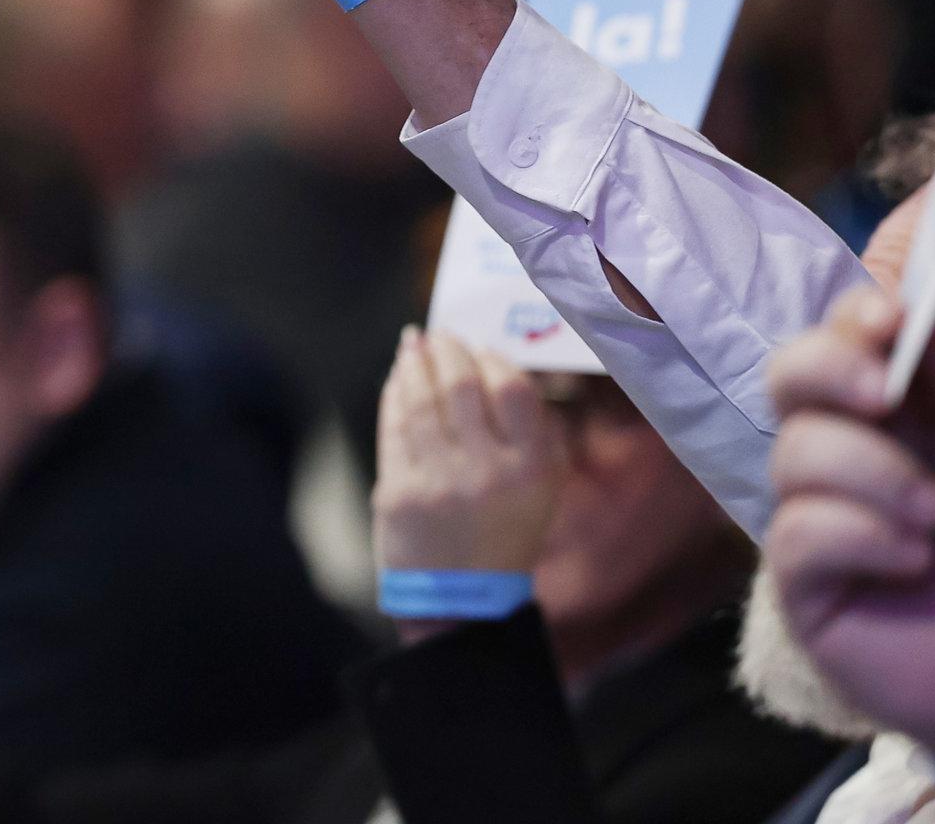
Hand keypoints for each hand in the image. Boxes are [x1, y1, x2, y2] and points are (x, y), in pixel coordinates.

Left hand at [371, 328, 567, 577]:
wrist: (464, 598)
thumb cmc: (504, 530)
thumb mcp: (541, 486)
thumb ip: (528, 429)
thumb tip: (490, 360)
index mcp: (532, 469)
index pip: (512, 387)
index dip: (492, 358)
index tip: (480, 347)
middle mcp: (487, 472)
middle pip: (462, 384)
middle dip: (448, 349)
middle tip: (442, 336)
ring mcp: (439, 481)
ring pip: (422, 399)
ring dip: (416, 362)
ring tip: (416, 343)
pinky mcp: (399, 492)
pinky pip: (394, 426)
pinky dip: (395, 393)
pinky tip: (398, 377)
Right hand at [764, 286, 934, 763]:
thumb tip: (908, 290)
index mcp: (894, 408)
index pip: (839, 335)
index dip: (850, 318)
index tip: (886, 319)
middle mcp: (843, 448)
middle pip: (787, 375)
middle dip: (829, 371)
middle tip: (883, 399)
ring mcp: (814, 511)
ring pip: (797, 453)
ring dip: (876, 478)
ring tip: (934, 521)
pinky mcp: (799, 577)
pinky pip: (799, 529)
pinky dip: (861, 538)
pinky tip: (912, 565)